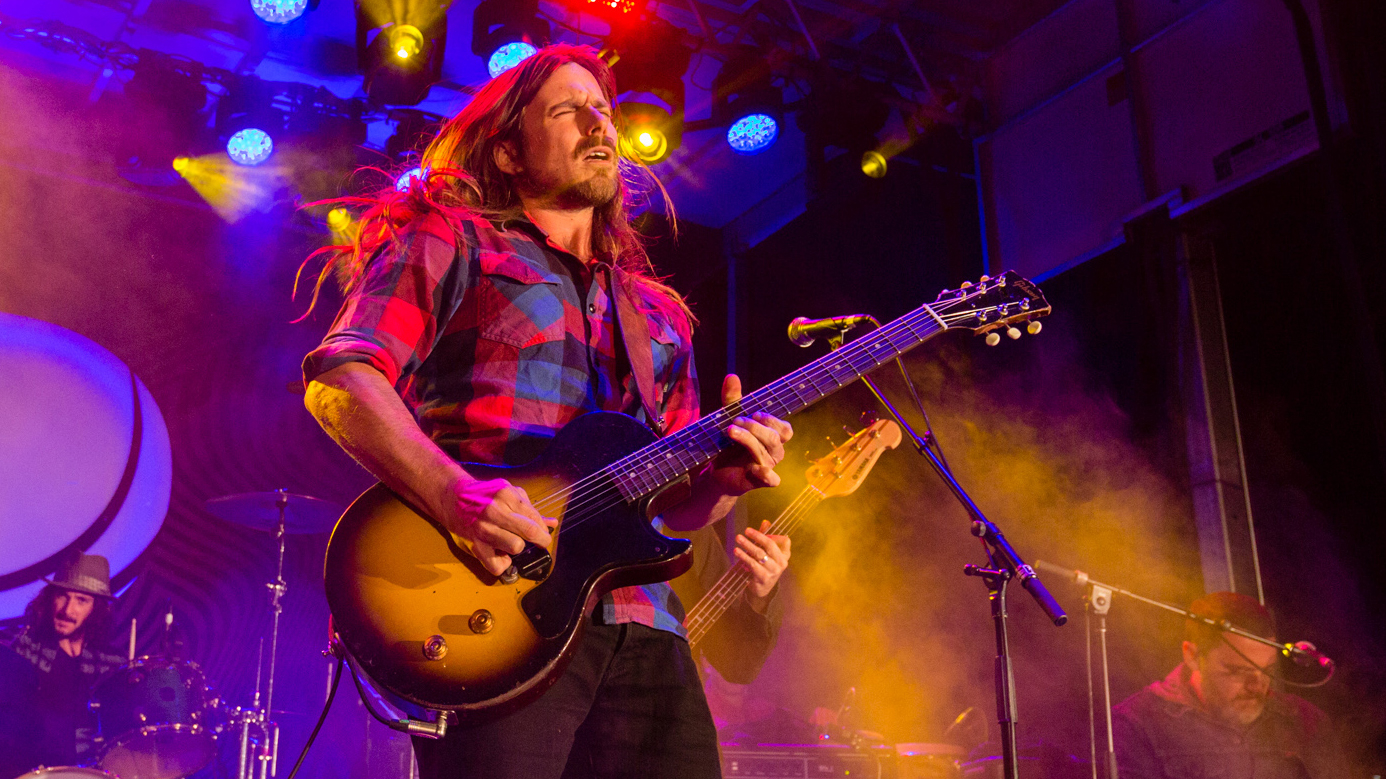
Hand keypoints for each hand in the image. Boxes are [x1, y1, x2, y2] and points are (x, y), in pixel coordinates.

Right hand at [439, 477, 554, 576]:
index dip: (543, 529)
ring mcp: (483, 530)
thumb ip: (530, 508)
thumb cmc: (484, 497)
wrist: (453, 499)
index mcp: (505, 495)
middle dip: (540, 540)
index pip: (534, 517)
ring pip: (516, 547)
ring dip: (518, 548)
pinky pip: (497, 566)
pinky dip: (503, 564)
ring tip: (513, 543)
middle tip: (540, 542)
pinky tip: (502, 554)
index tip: (544, 533)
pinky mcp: (475, 546)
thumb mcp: (508, 493)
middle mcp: (494, 511)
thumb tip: (552, 524)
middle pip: (529, 531)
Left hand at [707, 374, 793, 495]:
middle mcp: (774, 451)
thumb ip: (732, 400)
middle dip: (754, 427)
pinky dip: (766, 475)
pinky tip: (754, 468)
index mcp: (773, 437)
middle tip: (735, 421)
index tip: (754, 413)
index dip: (772, 420)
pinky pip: (772, 480)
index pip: (785, 429)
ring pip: (765, 452)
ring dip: (748, 439)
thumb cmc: (729, 443)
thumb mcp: (729, 418)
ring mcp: (768, 466)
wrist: (717, 470)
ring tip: (730, 431)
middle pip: (774, 438)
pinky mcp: (759, 481)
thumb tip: (731, 376)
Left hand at [734, 520, 790, 606]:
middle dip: (758, 536)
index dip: (774, 534)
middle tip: (746, 530)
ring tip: (738, 538)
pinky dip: (744, 556)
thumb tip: (766, 522)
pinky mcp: (764, 578)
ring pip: (760, 554)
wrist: (762, 589)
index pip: (785, 541)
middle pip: (770, 545)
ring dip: (748, 545)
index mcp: (784, 555)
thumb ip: (766, 538)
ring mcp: (773, 571)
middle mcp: (781, 563)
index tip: (763, 528)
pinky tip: (736, 551)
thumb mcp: (767, 553)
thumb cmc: (764, 567)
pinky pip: (752, 564)